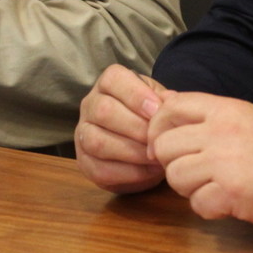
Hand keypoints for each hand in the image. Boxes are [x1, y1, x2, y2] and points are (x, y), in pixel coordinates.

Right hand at [75, 64, 169, 193]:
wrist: (143, 149)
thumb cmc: (150, 119)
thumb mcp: (159, 102)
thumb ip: (165, 101)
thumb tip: (170, 102)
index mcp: (108, 84)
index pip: (113, 79)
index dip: (136, 94)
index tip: (157, 111)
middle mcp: (90, 105)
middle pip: (103, 110)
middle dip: (136, 127)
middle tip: (159, 140)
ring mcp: (82, 134)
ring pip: (97, 141)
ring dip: (131, 152)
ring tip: (155, 157)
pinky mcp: (84, 162)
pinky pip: (100, 169)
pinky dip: (128, 173)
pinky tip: (149, 171)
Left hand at [147, 92, 252, 236]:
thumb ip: (215, 118)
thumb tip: (172, 109)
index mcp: (227, 110)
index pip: (171, 107)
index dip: (159, 126)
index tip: (165, 143)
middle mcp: (221, 132)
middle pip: (164, 145)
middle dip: (172, 163)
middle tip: (192, 173)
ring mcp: (225, 163)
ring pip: (175, 176)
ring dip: (189, 188)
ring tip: (213, 189)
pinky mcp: (233, 194)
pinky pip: (196, 204)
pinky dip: (208, 209)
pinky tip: (228, 205)